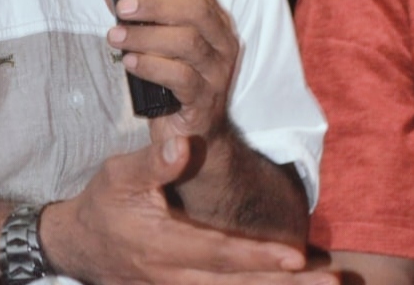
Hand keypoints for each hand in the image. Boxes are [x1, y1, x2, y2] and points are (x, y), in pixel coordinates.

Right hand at [41, 136, 336, 284]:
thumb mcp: (119, 175)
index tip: (295, 256)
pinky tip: (282, 284)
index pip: (218, 253)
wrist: (81, 244)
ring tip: (323, 283)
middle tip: (333, 280)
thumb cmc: (103, 204)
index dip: (257, 256)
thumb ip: (153, 163)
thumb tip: (182, 144)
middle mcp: (176, 277)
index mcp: (162, 247)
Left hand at [103, 0, 238, 142]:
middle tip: (122, 7)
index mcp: (212, 19)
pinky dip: (152, 67)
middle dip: (155, 3)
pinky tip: (131, 63)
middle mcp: (221, 40)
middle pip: (194, 9)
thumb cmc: (173, 77)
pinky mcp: (206, 99)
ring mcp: (217, 70)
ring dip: (146, 36)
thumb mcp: (154, 38)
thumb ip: (133, 10)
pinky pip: (181, 78)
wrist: (195, 133)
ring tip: (116, 37)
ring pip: (186, 42)